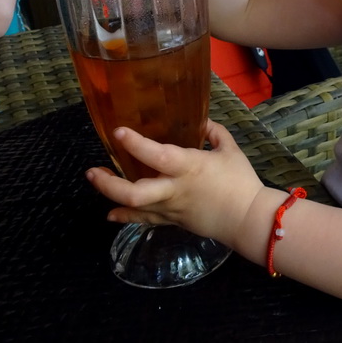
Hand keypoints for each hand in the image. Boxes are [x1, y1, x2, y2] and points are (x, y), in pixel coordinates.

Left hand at [85, 120, 264, 244]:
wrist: (248, 218)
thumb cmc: (241, 181)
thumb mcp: (230, 149)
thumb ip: (214, 132)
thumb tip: (201, 121)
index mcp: (189, 167)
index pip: (158, 155)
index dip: (136, 144)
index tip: (118, 132)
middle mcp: (174, 189)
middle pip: (134, 192)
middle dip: (109, 183)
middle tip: (93, 170)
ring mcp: (170, 208)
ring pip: (134, 207)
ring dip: (110, 194)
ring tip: (95, 180)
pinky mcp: (172, 221)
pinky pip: (144, 220)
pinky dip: (125, 216)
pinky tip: (111, 213)